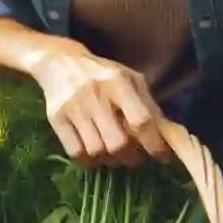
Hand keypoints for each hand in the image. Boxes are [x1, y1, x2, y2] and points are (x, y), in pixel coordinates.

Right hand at [30, 39, 169, 166]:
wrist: (59, 62)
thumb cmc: (102, 73)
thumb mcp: (130, 79)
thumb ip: (148, 104)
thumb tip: (167, 136)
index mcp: (118, 82)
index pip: (141, 121)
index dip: (154, 144)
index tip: (162, 156)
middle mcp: (95, 94)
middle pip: (118, 143)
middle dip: (131, 157)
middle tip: (134, 156)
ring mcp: (73, 107)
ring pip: (97, 152)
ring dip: (110, 159)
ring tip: (114, 153)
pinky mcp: (55, 118)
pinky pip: (76, 153)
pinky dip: (89, 160)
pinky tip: (95, 152)